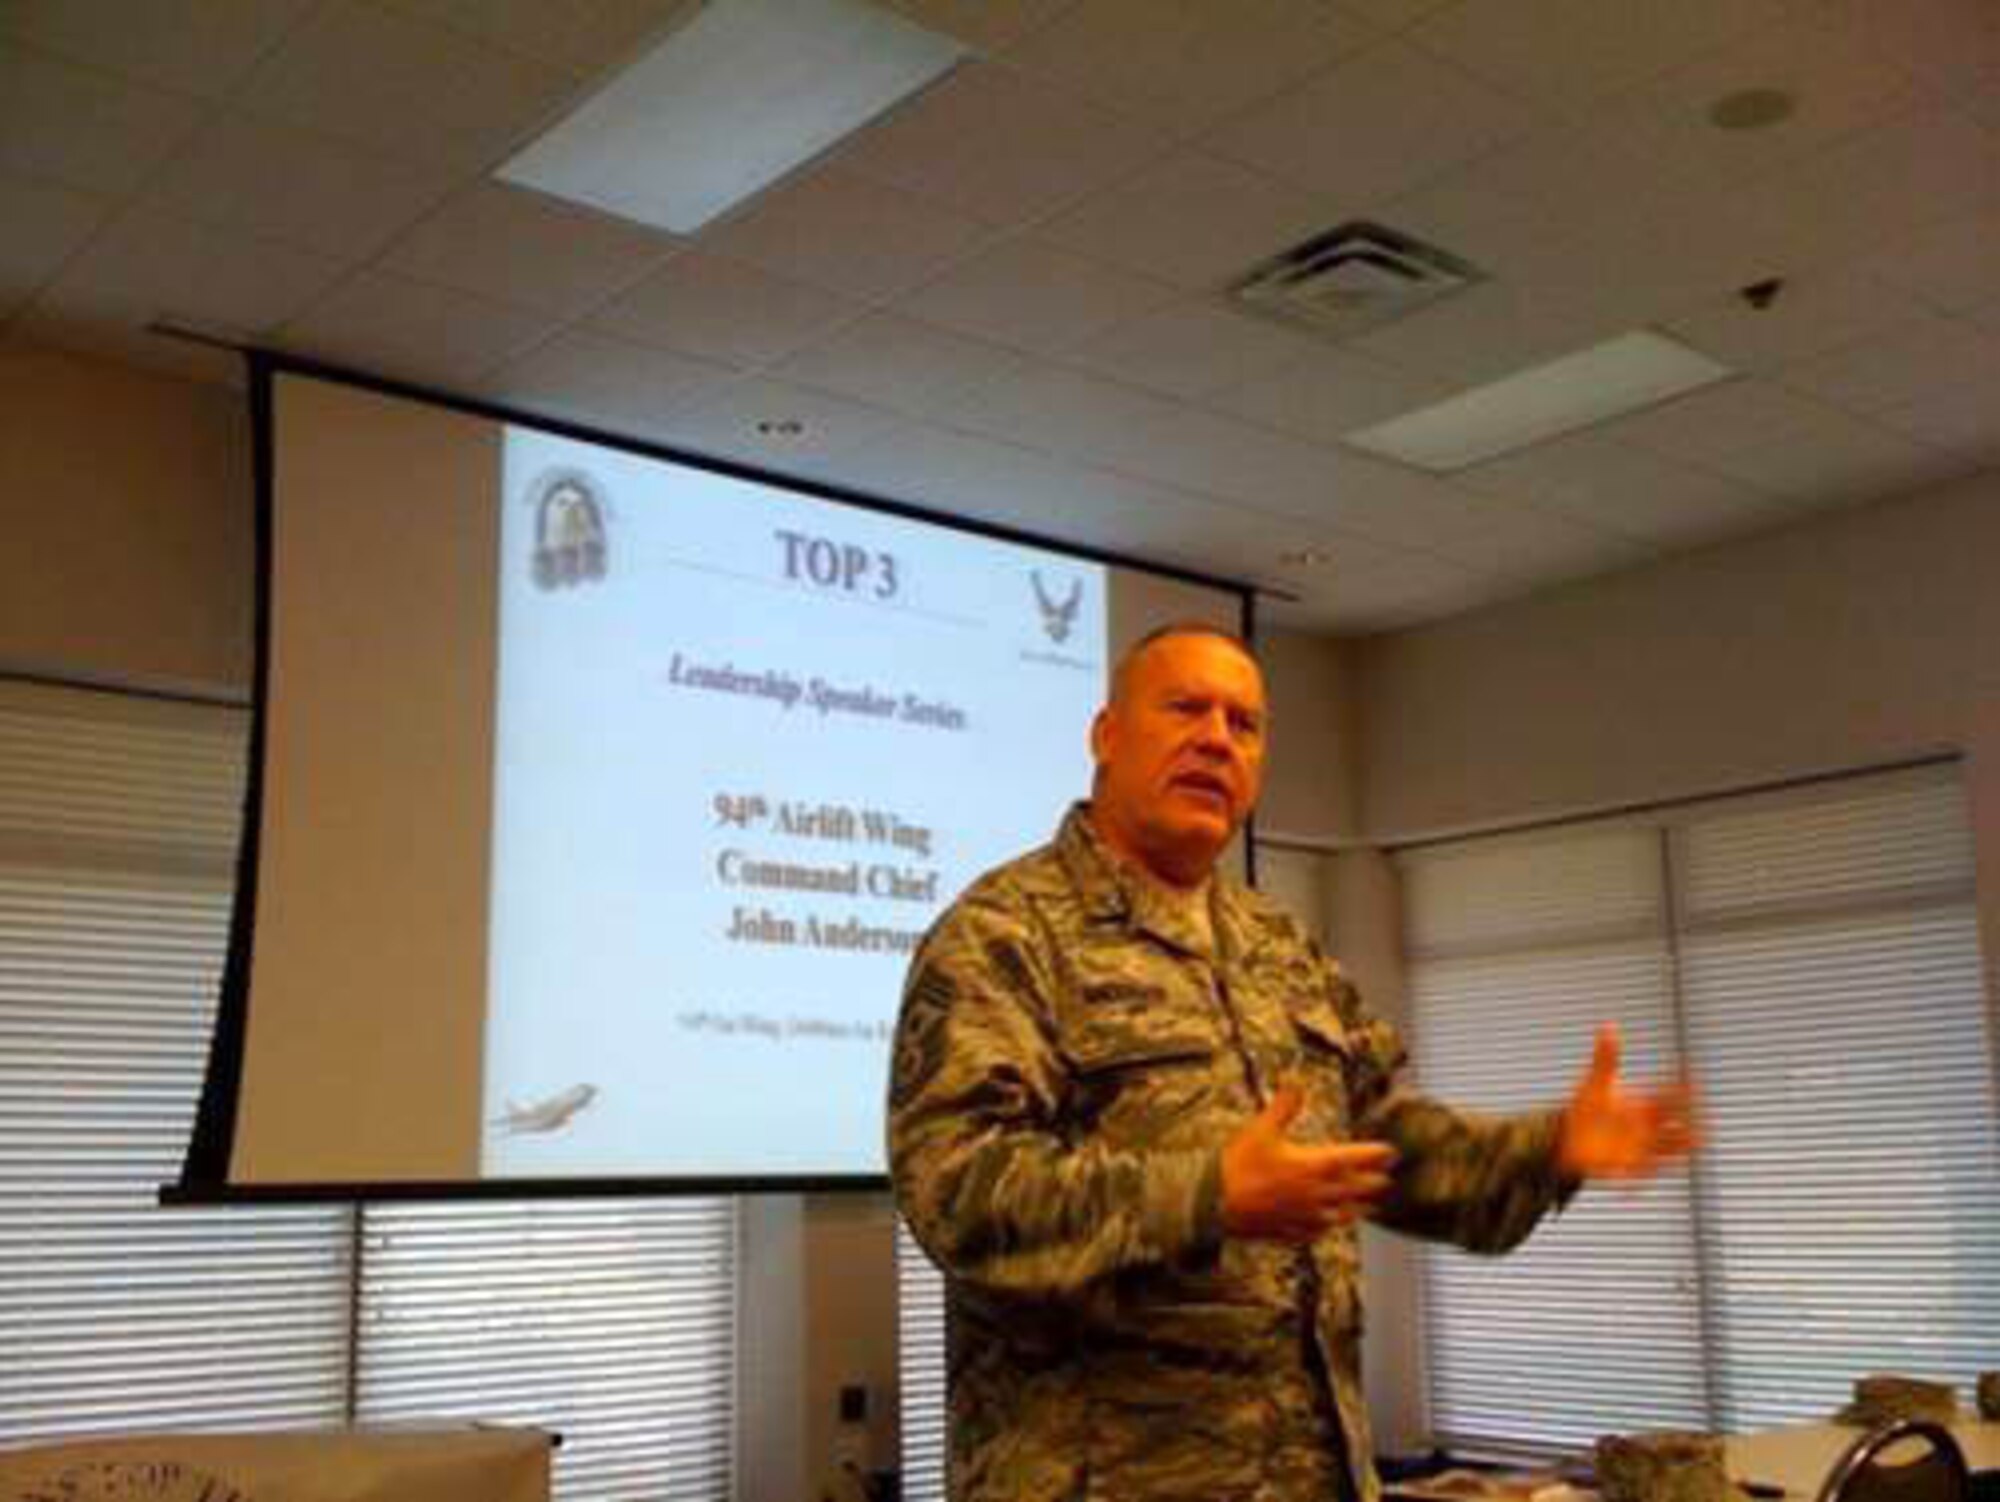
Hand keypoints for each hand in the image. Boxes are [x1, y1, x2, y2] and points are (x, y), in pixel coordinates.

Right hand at [1221, 1083, 1397, 1242]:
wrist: (1217, 1204)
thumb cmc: (1239, 1166)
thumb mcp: (1260, 1129)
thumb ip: (1283, 1108)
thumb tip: (1296, 1085)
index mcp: (1312, 1166)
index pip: (1353, 1160)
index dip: (1374, 1155)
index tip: (1391, 1152)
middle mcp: (1316, 1194)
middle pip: (1355, 1189)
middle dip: (1374, 1183)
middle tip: (1388, 1179)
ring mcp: (1306, 1216)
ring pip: (1342, 1215)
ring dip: (1359, 1208)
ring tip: (1371, 1207)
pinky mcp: (1292, 1231)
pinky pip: (1318, 1232)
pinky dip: (1329, 1227)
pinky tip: (1329, 1226)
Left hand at [1557, 1022, 1699, 1180]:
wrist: (1570, 1138)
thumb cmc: (1588, 1109)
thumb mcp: (1596, 1083)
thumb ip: (1606, 1057)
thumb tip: (1608, 1025)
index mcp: (1644, 1107)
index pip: (1670, 1096)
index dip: (1682, 1088)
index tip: (1694, 1078)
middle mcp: (1647, 1130)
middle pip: (1677, 1126)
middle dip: (1692, 1122)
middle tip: (1705, 1118)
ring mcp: (1639, 1151)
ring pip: (1666, 1152)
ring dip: (1678, 1151)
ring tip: (1693, 1148)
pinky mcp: (1626, 1169)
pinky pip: (1633, 1177)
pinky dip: (1632, 1183)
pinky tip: (1631, 1187)